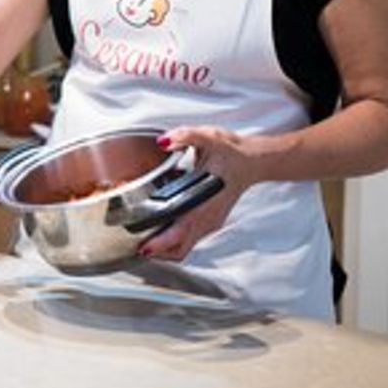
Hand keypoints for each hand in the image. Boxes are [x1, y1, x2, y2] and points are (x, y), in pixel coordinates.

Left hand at [136, 125, 261, 261]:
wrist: (252, 160)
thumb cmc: (231, 152)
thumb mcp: (208, 137)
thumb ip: (185, 136)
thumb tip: (164, 142)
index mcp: (204, 203)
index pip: (180, 232)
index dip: (160, 243)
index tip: (143, 247)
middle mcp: (207, 218)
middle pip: (179, 249)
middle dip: (156, 251)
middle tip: (134, 243)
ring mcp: (209, 223)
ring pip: (184, 247)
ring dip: (164, 248)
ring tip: (143, 237)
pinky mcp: (210, 222)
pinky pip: (189, 239)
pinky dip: (173, 240)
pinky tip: (160, 225)